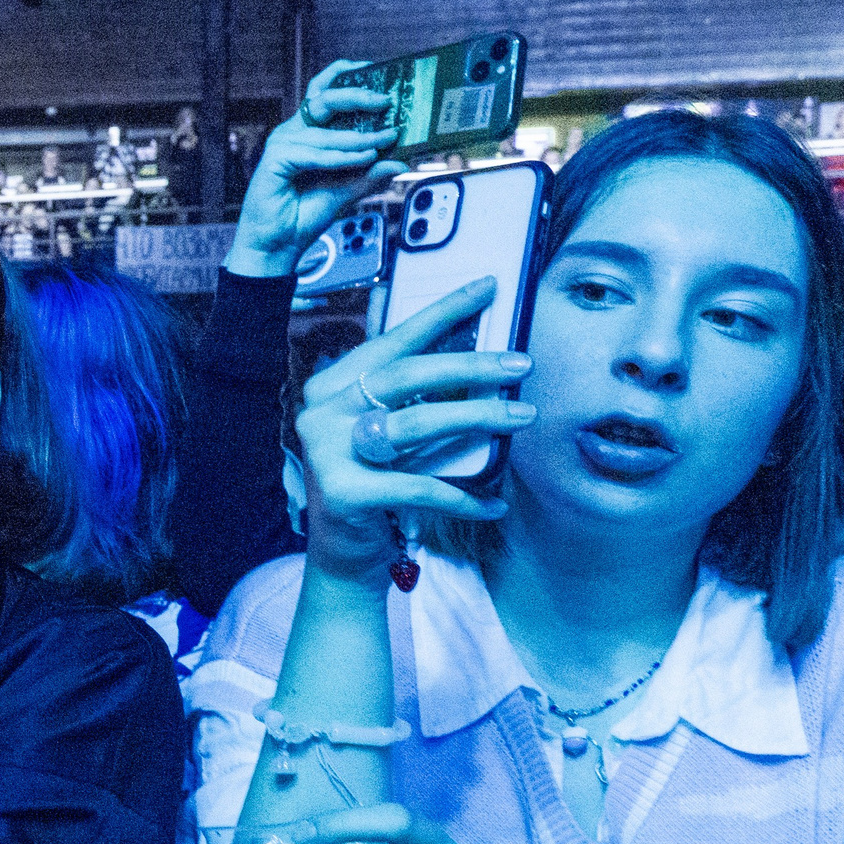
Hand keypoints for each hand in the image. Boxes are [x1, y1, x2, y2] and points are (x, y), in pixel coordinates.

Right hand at [227, 61, 404, 278]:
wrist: (277, 245)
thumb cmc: (301, 217)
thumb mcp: (346, 192)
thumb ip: (369, 175)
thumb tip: (398, 162)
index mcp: (308, 133)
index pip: (326, 94)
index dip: (349, 79)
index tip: (381, 77)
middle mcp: (294, 133)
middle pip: (324, 98)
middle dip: (358, 95)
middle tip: (386, 100)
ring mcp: (282, 144)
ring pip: (326, 131)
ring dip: (357, 139)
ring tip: (382, 142)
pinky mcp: (275, 159)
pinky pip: (315, 154)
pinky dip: (340, 158)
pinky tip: (361, 158)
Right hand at [292, 278, 532, 583]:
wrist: (343, 556)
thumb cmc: (376, 485)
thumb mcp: (389, 433)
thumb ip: (412, 399)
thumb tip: (476, 356)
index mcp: (332, 386)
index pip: (393, 340)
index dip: (442, 311)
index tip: (487, 287)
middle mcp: (322, 412)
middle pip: (406, 376)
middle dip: (471, 364)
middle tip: (521, 362)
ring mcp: (328, 452)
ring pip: (417, 424)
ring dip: (478, 417)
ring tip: (521, 415)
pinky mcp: (344, 493)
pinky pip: (419, 487)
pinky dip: (464, 497)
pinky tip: (496, 503)